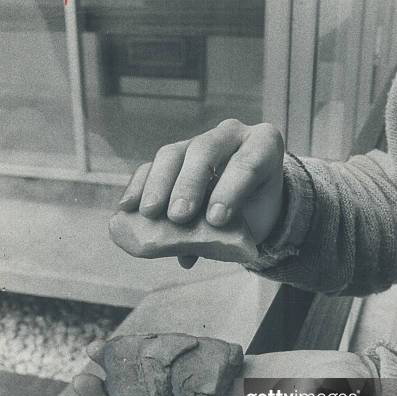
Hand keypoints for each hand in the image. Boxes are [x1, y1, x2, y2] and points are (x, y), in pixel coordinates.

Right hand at [117, 119, 284, 267]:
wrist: (251, 206)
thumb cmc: (257, 212)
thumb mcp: (254, 224)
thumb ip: (227, 234)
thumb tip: (186, 255)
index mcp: (263, 145)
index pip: (248, 161)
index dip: (231, 190)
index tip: (216, 219)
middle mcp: (230, 135)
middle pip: (204, 152)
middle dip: (189, 185)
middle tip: (178, 216)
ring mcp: (198, 141)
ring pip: (173, 154)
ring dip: (159, 185)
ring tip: (150, 213)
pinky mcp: (173, 156)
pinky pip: (152, 165)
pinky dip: (139, 186)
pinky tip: (129, 208)